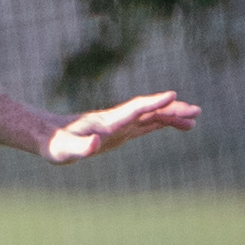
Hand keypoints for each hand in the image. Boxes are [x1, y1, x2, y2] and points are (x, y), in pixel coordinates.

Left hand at [45, 91, 198, 163]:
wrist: (48, 135)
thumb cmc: (55, 144)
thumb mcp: (64, 150)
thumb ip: (80, 147)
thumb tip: (94, 145)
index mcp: (107, 123)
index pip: (134, 109)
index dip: (152, 103)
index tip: (172, 95)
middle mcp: (117, 120)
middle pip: (149, 111)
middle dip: (172, 110)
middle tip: (196, 111)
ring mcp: (120, 125)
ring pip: (151, 117)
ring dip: (172, 116)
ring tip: (195, 119)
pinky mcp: (120, 132)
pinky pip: (146, 125)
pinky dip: (162, 123)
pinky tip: (177, 125)